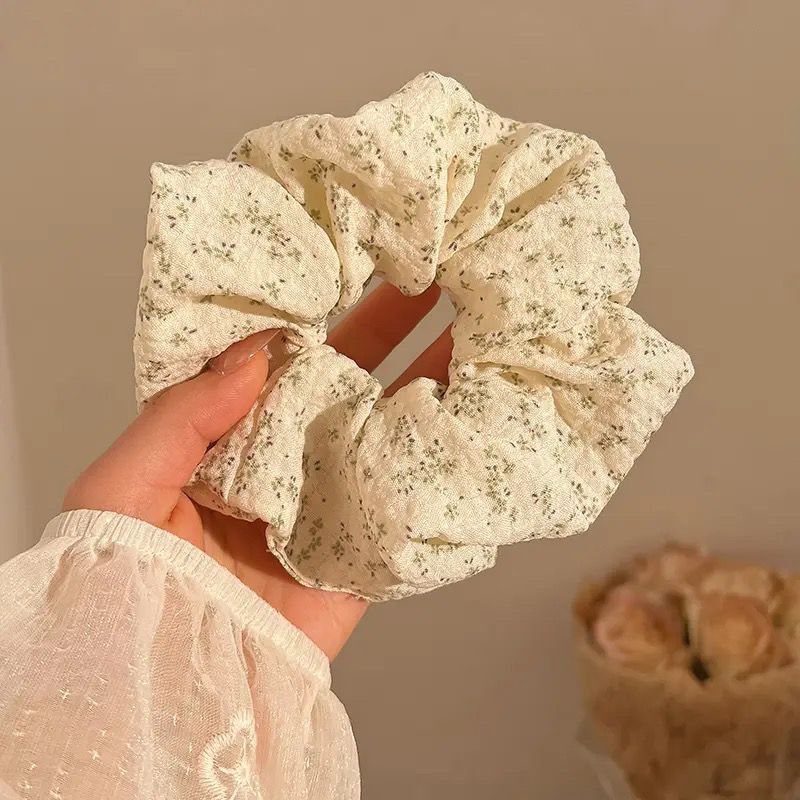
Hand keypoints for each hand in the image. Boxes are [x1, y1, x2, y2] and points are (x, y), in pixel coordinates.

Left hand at [64, 283, 449, 658]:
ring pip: (381, 441)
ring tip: (469, 343)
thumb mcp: (122, 483)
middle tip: (427, 285)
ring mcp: (325, 512)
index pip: (276, 369)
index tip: (349, 272)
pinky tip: (473, 430)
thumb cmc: (123, 581)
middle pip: (341, 393)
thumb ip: (182, 414)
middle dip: (383, 340)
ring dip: (423, 395)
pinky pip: (402, 512)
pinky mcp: (357, 560)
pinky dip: (437, 476)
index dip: (312, 320)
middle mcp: (281, 469)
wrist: (165, 688)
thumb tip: (258, 354)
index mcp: (225, 443)